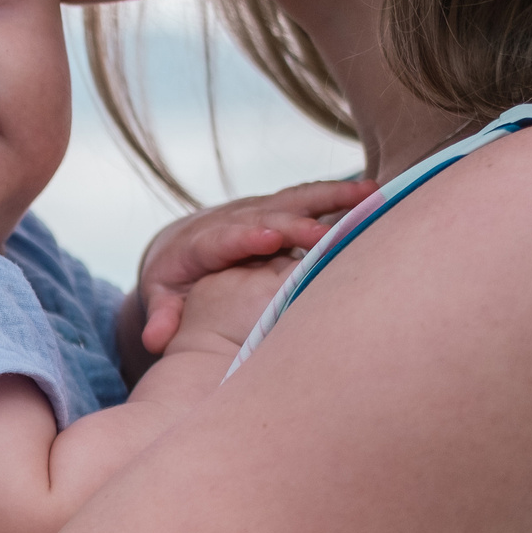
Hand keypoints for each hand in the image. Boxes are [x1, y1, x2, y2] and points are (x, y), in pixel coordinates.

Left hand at [133, 178, 374, 353]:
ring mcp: (258, 212)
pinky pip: (310, 200)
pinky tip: (377, 195)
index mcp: (202, 243)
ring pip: (295, 200)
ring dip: (332, 197)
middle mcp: (233, 220)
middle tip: (329, 235)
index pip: (225, 238)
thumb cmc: (175, 282)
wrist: (179, 248)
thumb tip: (154, 338)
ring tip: (372, 194)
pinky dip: (341, 197)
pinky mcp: (278, 210)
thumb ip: (163, 315)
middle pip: (267, 217)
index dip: (247, 236)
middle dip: (297, 225)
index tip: (270, 238)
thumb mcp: (164, 298)